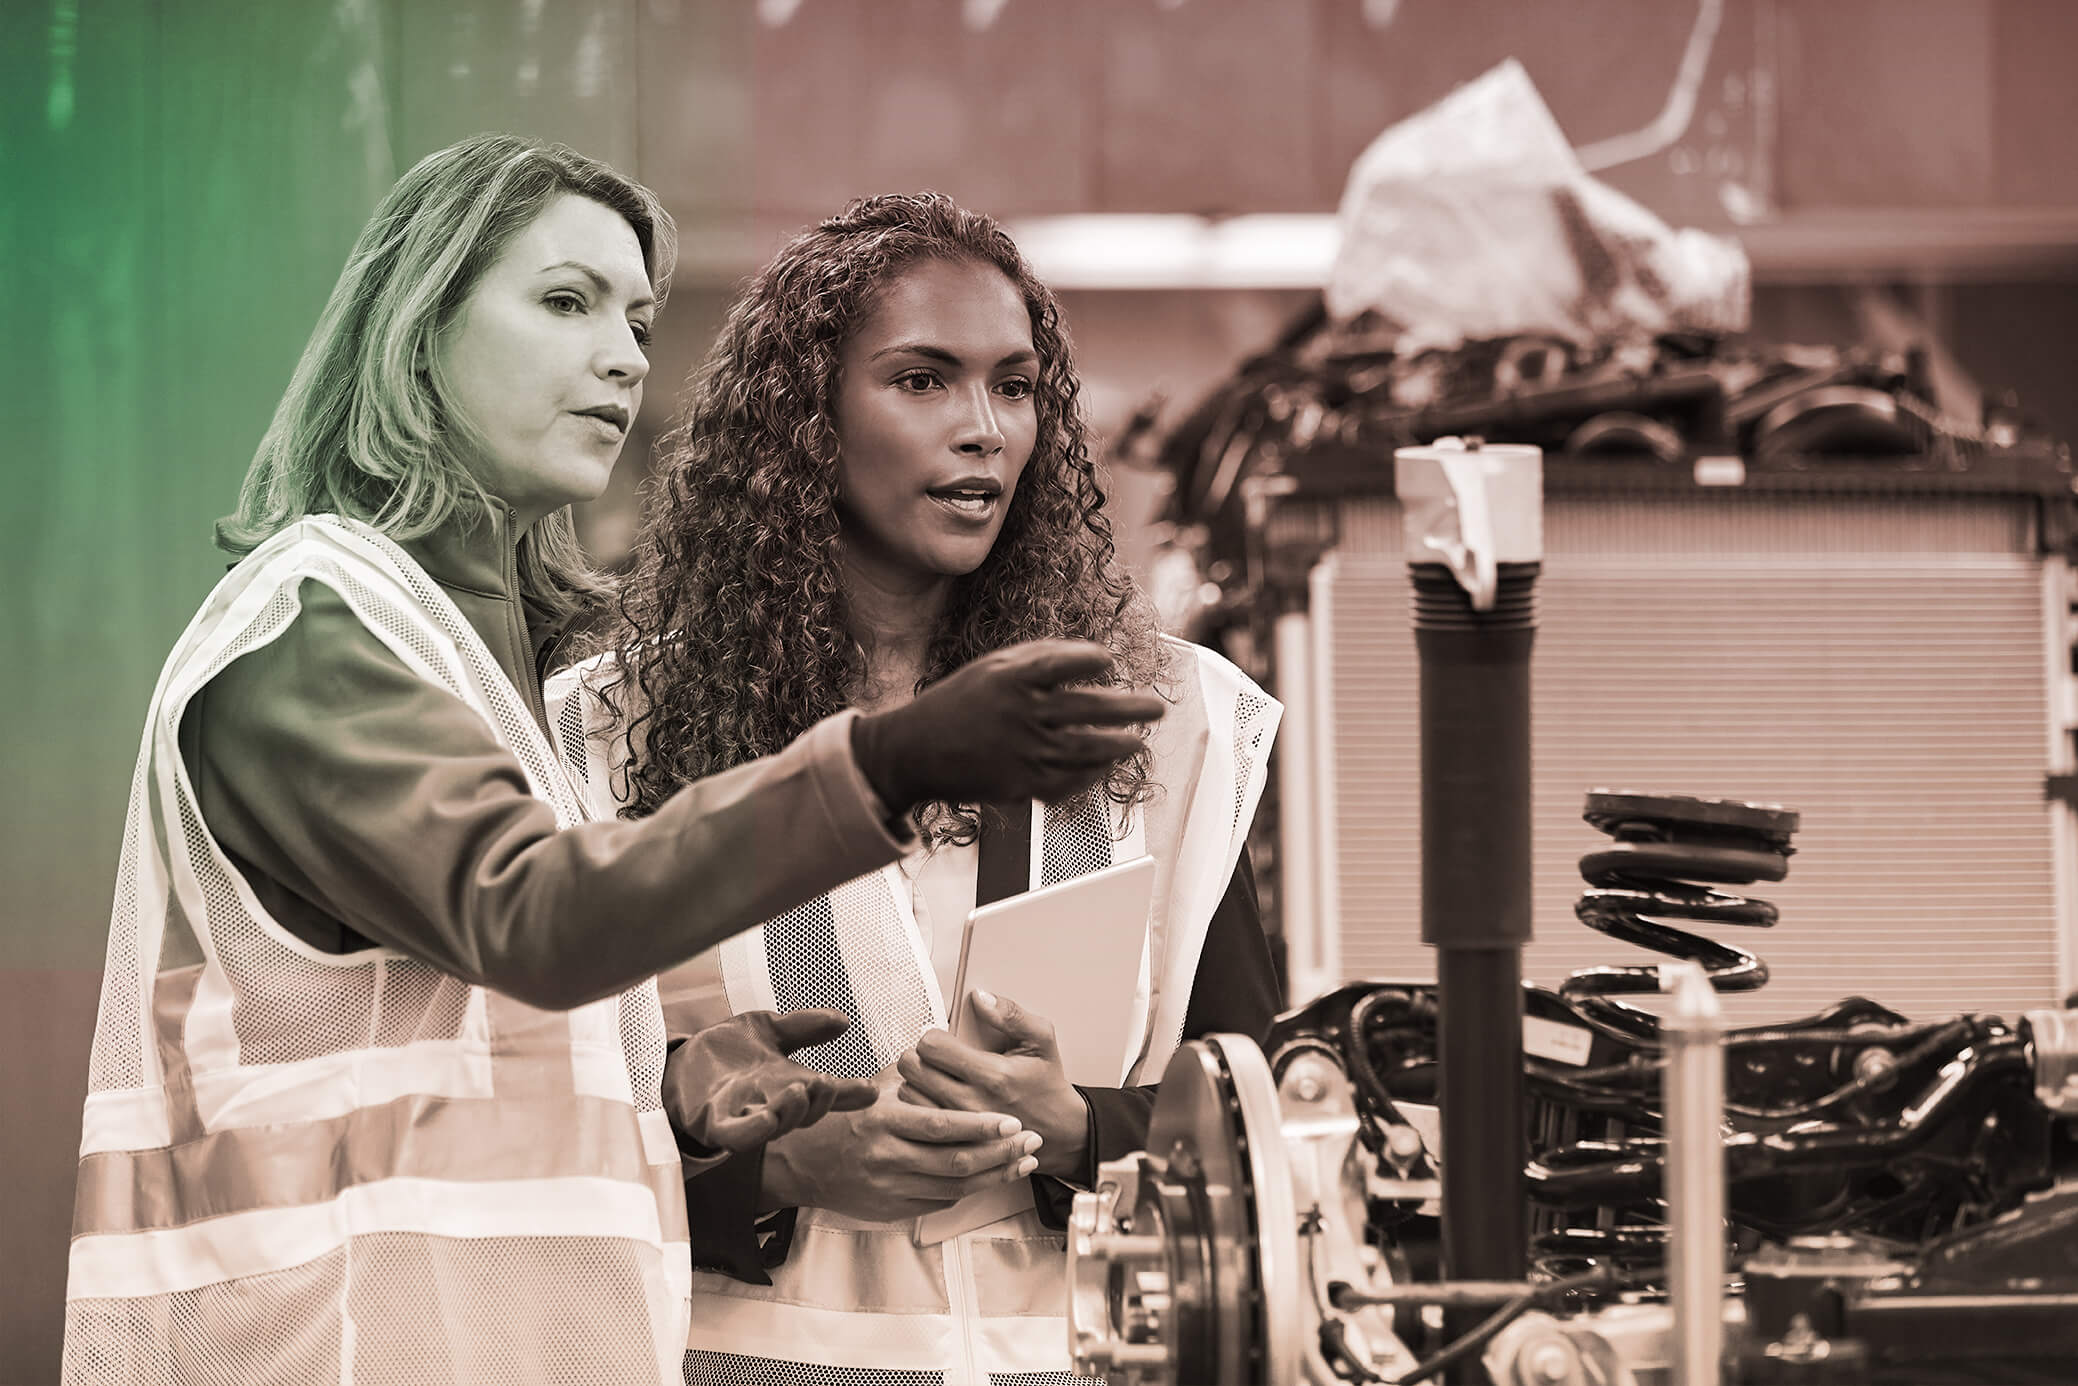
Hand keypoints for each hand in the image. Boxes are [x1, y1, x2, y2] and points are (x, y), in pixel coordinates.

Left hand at [663, 1009, 879, 1156]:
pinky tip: (768, 1118)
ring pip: (775, 1126)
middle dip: (820, 1102)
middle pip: (804, 1114)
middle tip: (826, 1082)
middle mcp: (771, 1105)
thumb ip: (804, 1026)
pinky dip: (754, 1129)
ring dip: (791, 1112)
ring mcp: (744, 1116)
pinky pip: (737, 1134)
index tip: (873, 1090)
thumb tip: (844, 1021)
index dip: (849, 1094)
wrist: (676, 1062)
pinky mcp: (715, 1123)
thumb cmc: (724, 1052)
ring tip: (800, 1089)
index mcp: (788, 1085)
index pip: (825, 1093)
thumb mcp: (768, 1029)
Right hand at [762, 1080, 1043, 1222]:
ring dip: (995, 1174)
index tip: (1012, 1121)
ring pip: (955, 1186)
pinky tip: (992, 1175)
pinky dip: (971, 1189)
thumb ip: (908, 1079)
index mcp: (884, 1121)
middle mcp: (888, 1157)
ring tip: (1023, 1161)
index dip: (982, 1126)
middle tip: (1031, 1141)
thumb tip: (944, 1047)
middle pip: (957, 1161)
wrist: (803, 1165)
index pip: (942, 1126)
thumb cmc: (842, 1121)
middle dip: (1001, 1153)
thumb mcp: (870, 1091)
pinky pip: (941, 1200)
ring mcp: (891, 1187)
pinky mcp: (893, 1209)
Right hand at [850, 639, 1165, 812]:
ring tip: (1138, 743)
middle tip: (1156, 709)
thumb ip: (1040, 656)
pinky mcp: (1021, 784)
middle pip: (1089, 709)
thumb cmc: (959, 702)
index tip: (1108, 660)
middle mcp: (1020, 714)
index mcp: (1010, 679)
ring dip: (1119, 746)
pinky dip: (1090, 775)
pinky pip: (1067, 781)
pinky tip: (1102, 767)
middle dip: (1130, 709)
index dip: (1091, 660)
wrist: (916, 751)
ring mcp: (1023, 751)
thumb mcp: (992, 666)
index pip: (1062, 663)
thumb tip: (1094, 657)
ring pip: (1087, 750)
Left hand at [895, 991, 1089, 1182]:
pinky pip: (917, 1118)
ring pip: (909, 1094)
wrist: (1059, 1131)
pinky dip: (918, 1104)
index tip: (942, 1040)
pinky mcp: (953, 1141)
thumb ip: (1011, 1015)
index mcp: (993, 1075)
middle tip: (932, 1057)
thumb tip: (980, 998)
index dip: (932, 1036)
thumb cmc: (1046, 1084)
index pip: (932, 1046)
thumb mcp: (1042, 1040)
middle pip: (914, 1069)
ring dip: (915, 1081)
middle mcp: (972, 1102)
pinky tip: (931, 1097)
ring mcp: (960, 1126)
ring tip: (931, 1076)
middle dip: (918, 1056)